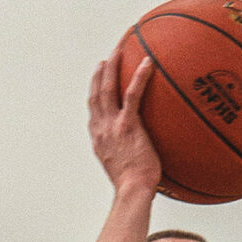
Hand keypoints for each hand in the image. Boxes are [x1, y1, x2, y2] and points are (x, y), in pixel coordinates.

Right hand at [88, 46, 160, 199]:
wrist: (133, 191)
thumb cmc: (135, 185)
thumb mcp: (125, 166)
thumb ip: (128, 152)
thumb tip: (142, 149)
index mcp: (98, 137)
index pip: (94, 109)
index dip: (94, 90)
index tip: (98, 77)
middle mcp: (101, 128)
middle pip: (96, 93)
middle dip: (99, 73)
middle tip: (106, 58)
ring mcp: (112, 126)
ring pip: (107, 88)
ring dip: (112, 66)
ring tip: (119, 50)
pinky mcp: (127, 125)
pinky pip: (132, 95)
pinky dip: (139, 76)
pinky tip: (148, 62)